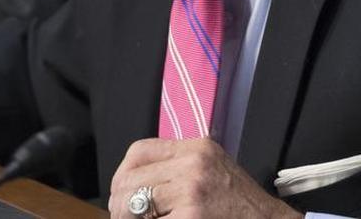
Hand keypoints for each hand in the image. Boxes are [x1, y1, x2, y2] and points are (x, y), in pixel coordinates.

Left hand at [108, 138, 297, 217]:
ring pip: (134, 205)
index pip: (139, 151)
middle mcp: (192, 165)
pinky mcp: (191, 218)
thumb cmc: (241, 205)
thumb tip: (135, 183)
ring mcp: (191, 192)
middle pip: (131, 179)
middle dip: (119, 204)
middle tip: (124, 218)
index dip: (122, 174)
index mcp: (196, 148)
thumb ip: (179, 166)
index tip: (121, 194)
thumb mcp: (214, 169)